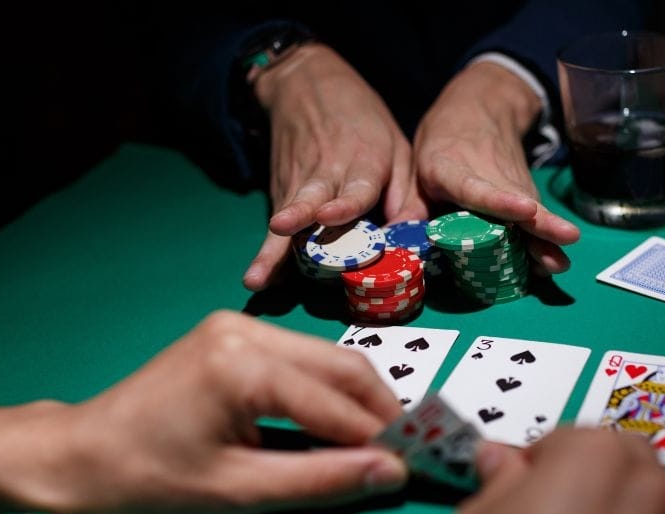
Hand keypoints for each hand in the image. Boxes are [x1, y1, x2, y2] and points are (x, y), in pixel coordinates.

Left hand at [0, 312, 405, 513]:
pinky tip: (336, 425)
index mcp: (242, 363)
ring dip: (357, 401)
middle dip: (380, 411)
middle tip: (409, 456)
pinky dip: (325, 392)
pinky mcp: (230, 335)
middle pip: (341, 365)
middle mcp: (244, 329)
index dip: (383, 438)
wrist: (73, 458)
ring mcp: (236, 326)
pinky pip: (299, 360)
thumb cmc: (147, 483)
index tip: (421, 468)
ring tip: (378, 446)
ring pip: (324, 358)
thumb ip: (321, 480)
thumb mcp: (238, 492)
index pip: (337, 402)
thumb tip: (392, 474)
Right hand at [242, 44, 418, 290]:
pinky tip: (259, 277)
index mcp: (362, 162)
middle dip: (295, 218)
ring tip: (255, 277)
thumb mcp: (397, 146)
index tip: (327, 215)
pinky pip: (278, 227)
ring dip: (270, 249)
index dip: (343, 204)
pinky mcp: (280, 192)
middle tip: (279, 231)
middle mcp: (325, 175)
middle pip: (309, 201)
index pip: (354, 188)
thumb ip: (405, 194)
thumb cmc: (363, 122)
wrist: (306, 86)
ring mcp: (297, 184)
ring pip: (285, 219)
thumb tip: (409, 241)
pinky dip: (269, 252)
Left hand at [410, 61, 580, 274]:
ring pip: (532, 211)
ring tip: (560, 263)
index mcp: (452, 168)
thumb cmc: (443, 143)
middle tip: (564, 239)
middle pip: (517, 201)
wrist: (481, 106)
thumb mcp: (419, 167)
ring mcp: (511, 183)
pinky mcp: (525, 192)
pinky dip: (543, 240)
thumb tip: (395, 240)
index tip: (525, 210)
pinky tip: (551, 261)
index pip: (476, 187)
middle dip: (541, 223)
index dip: (500, 201)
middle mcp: (488, 175)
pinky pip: (534, 218)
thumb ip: (411, 206)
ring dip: (546, 237)